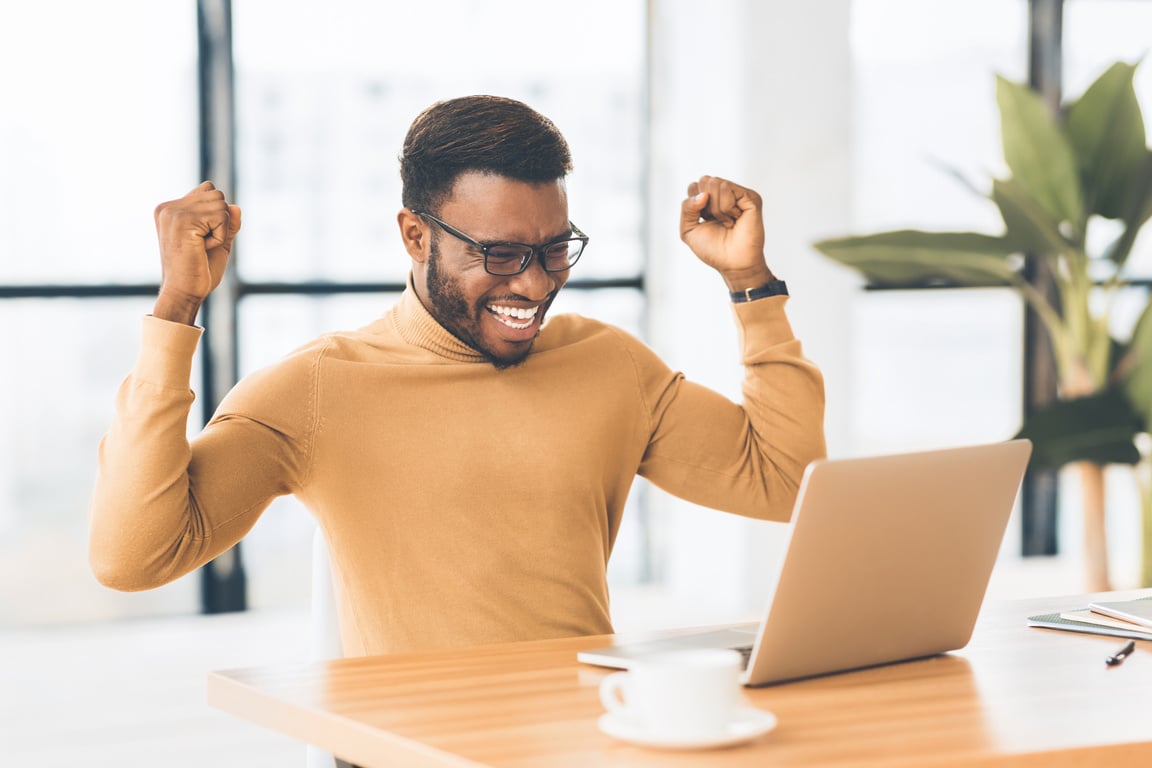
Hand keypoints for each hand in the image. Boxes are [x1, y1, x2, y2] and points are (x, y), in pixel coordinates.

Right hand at [152, 181, 241, 324]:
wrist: (185, 293)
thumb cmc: (199, 271)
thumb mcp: (219, 242)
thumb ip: (227, 223)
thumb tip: (236, 207)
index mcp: (170, 209)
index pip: (208, 190)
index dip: (217, 215)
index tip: (201, 240)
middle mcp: (168, 207)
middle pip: (217, 195)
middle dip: (221, 222)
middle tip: (203, 245)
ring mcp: (173, 212)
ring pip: (221, 204)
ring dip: (221, 230)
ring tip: (202, 247)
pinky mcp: (182, 220)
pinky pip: (221, 217)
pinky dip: (220, 237)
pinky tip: (202, 249)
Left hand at [679, 175, 774, 291]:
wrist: (733, 263)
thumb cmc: (713, 249)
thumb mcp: (688, 229)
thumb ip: (687, 208)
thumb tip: (703, 194)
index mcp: (710, 199)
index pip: (694, 186)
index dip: (694, 205)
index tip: (705, 221)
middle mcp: (724, 193)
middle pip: (704, 180)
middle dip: (705, 205)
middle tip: (717, 221)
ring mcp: (738, 194)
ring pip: (715, 183)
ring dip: (716, 209)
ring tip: (728, 222)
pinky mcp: (750, 197)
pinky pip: (727, 188)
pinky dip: (726, 207)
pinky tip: (735, 219)